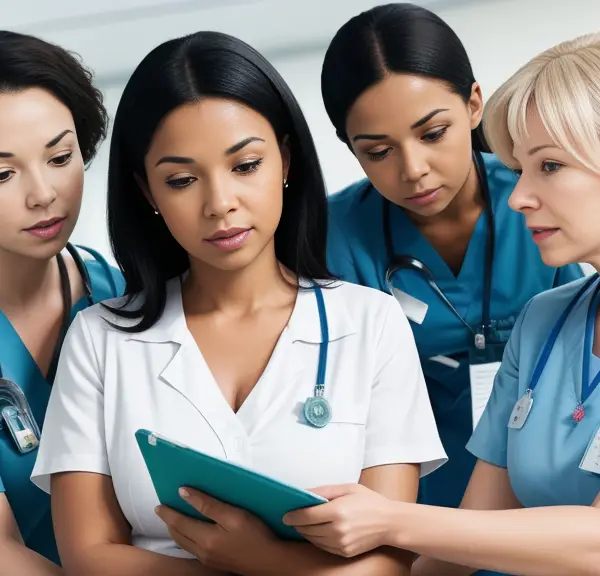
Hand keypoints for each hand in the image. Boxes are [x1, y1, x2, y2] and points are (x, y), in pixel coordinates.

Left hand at [155, 487, 276, 573]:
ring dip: (176, 531)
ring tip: (172, 520)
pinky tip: (190, 533)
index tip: (160, 504)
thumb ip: (208, 504)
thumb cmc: (256, 535)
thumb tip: (185, 493)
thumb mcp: (233, 515)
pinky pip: (193, 549)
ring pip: (184, 544)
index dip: (169, 512)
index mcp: (206, 538)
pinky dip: (186, 538)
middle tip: (162, 510)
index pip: (180, 523)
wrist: (271, 561)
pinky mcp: (216, 561)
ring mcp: (209, 559)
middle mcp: (203, 551)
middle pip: (179, 535)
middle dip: (168, 522)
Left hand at [283, 483, 398, 557]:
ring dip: (306, 532)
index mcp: (338, 511)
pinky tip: (318, 531)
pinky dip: (317, 540)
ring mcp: (341, 543)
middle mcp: (338, 530)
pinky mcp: (345, 552)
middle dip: (298, 524)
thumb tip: (304, 492)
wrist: (390, 522)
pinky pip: (323, 547)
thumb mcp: (347, 488)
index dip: (293, 516)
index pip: (307, 516)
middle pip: (308, 529)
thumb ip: (325, 490)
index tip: (286, 515)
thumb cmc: (369, 501)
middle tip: (293, 518)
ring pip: (314, 540)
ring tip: (305, 524)